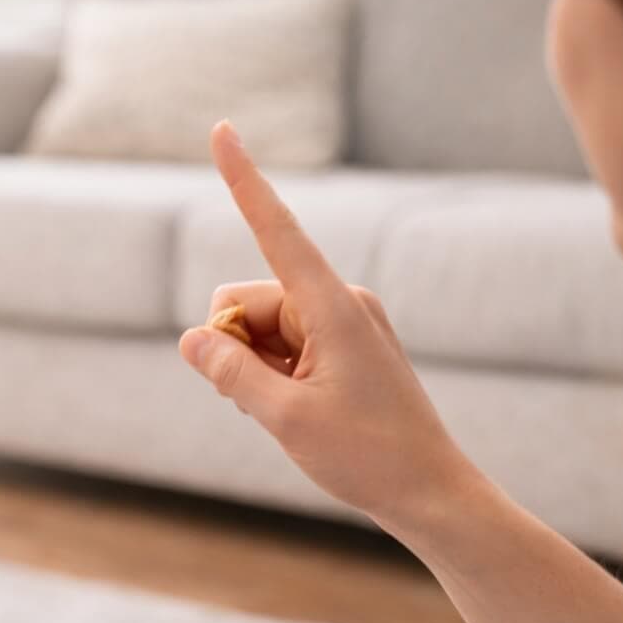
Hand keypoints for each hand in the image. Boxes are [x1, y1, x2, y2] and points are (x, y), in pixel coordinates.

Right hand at [179, 121, 476, 527]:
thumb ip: (230, 373)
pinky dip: (269, 374)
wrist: (430, 493)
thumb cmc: (367, 457)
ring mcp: (342, 323)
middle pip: (245, 301)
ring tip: (286, 413)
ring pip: (257, 328)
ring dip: (250, 368)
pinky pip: (280, 345)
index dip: (244, 180)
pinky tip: (293, 411)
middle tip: (257, 402)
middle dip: (231, 346)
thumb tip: (191, 339)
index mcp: (333, 306)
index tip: (223, 129)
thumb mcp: (284, 419)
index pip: (277, 231)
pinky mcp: (342, 346)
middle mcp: (339, 301)